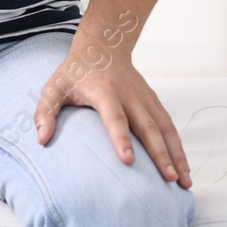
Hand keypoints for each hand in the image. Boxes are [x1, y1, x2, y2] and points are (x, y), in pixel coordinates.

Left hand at [35, 42, 191, 188]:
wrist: (104, 45)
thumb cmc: (76, 71)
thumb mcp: (54, 86)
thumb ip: (46, 110)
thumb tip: (42, 139)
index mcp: (105, 92)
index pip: (115, 118)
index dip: (121, 139)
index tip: (129, 161)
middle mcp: (130, 95)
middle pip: (148, 127)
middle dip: (160, 153)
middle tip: (169, 178)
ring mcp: (145, 98)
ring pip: (165, 128)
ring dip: (177, 154)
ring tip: (184, 181)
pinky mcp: (154, 102)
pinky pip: (169, 126)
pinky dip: (178, 147)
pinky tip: (183, 167)